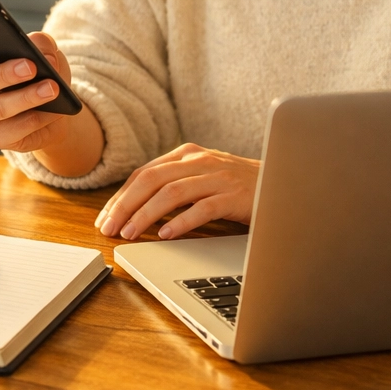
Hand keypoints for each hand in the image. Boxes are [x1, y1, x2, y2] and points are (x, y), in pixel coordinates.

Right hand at [0, 31, 101, 174]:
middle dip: (4, 74)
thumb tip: (41, 52)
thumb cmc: (38, 72)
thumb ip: (40, 43)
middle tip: (30, 66)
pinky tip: (52, 112)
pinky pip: (12, 130)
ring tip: (51, 88)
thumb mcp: (42, 51)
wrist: (52, 108)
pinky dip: (35, 119)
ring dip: (26, 98)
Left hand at [95, 144, 259, 240]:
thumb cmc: (240, 185)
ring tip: (130, 233)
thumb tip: (137, 207)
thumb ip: (176, 183)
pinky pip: (202, 207)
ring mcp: (218, 176)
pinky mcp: (234, 195)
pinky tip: (166, 236)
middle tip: (108, 228)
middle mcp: (200, 160)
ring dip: (146, 214)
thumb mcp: (204, 177)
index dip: (121, 196)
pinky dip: (181, 222)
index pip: (144, 173)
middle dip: (125, 205)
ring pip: (171, 192)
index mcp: (188, 153)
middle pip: (151, 179)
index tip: (105, 218)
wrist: (284, 182)